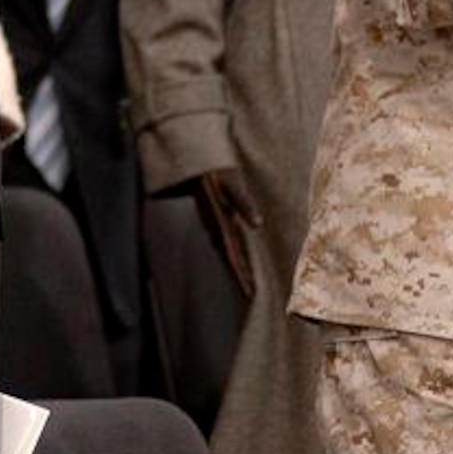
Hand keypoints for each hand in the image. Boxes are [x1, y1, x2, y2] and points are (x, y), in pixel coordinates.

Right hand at [188, 167, 258, 299]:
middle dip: (240, 276)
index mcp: (221, 222)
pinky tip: (232, 252)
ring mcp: (212, 221)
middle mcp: (215, 225)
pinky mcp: (213, 215)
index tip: (251, 293)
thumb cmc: (217, 168)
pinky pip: (222, 237)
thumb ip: (244, 204)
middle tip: (251, 295)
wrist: (194, 158)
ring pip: (224, 249)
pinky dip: (230, 249)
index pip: (234, 255)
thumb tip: (258, 224)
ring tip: (244, 281)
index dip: (242, 274)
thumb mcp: (233, 183)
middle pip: (229, 257)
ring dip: (235, 264)